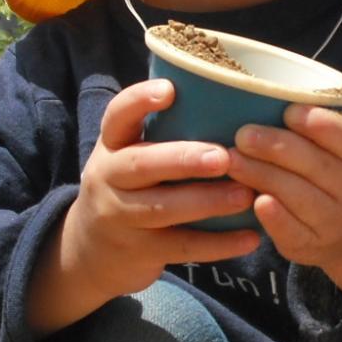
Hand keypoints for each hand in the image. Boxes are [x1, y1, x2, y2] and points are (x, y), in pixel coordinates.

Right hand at [27, 80, 259, 334]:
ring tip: (245, 195)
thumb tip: (234, 97)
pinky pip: (182, 247)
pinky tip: (251, 237)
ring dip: (206, 202)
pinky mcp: (140, 252)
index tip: (170, 90)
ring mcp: (121, 217)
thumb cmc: (129, 188)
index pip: (117, 115)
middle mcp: (109, 178)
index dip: (140, 101)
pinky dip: (218, 244)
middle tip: (223, 156)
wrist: (91, 252)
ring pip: (162, 209)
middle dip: (183, 159)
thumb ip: (164, 132)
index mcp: (112, 145)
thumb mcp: (129, 155)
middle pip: (141, 164)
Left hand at [226, 104, 341, 302]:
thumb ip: (313, 127)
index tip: (289, 111)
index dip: (322, 126)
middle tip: (243, 135)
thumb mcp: (338, 148)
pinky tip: (255, 201)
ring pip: (301, 197)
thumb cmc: (333, 174)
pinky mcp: (311, 247)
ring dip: (264, 177)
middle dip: (278, 149)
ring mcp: (335, 223)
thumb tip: (261, 95)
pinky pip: (293, 232)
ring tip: (233, 160)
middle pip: (318, 167)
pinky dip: (274, 218)